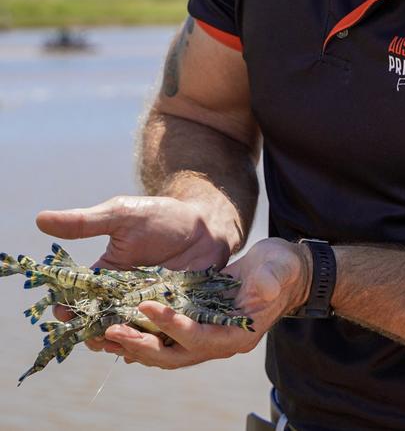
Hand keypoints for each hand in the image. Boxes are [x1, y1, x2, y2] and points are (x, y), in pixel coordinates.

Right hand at [36, 195, 233, 351]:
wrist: (206, 223)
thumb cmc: (162, 216)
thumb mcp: (121, 216)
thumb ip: (85, 223)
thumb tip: (39, 219)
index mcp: (106, 275)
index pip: (81, 297)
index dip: (70, 307)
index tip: (63, 313)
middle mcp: (124, 296)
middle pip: (101, 323)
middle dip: (94, 334)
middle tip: (95, 337)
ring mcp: (149, 308)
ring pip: (128, 334)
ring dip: (121, 342)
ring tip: (119, 344)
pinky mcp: (174, 316)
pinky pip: (159, 335)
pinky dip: (150, 343)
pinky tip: (146, 349)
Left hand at [102, 238, 310, 367]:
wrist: (281, 271)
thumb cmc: (281, 269)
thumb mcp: (278, 269)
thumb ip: (270, 280)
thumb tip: (263, 288)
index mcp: (238, 335)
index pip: (199, 337)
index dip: (172, 325)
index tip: (147, 305)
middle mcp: (218, 343)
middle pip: (173, 355)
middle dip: (141, 345)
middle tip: (112, 331)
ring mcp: (205, 336)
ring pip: (164, 351)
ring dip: (134, 345)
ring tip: (104, 335)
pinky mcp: (196, 323)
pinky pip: (164, 337)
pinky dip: (142, 333)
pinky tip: (119, 326)